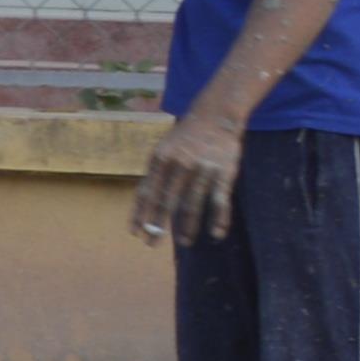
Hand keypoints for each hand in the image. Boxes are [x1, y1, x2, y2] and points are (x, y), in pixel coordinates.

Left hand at [135, 106, 249, 246]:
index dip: (140, 214)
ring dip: (187, 227)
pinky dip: (219, 219)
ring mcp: (202, 169)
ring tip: (184, 242)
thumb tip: (144, 203)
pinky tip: (216, 234)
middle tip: (152, 244)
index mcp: (160, 160)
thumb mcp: (163, 149)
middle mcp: (179, 165)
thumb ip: (156, 173)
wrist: (215, 116)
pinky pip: (220, 201)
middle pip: (166, 202)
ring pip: (192, 205)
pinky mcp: (224, 172)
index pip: (146, 193)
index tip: (135, 233)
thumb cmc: (185, 137)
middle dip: (157, 226)